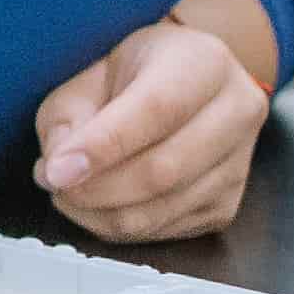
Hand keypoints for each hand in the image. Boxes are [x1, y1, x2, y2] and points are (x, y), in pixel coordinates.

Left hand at [34, 18, 267, 239]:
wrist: (184, 84)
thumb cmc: (136, 74)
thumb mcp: (90, 74)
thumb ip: (67, 118)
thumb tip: (58, 172)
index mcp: (205, 63)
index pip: (156, 110)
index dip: (102, 146)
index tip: (57, 170)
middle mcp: (236, 111)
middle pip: (163, 170)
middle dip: (95, 189)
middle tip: (55, 184)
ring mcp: (239, 163)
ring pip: (161, 209)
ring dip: (101, 213)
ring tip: (70, 192)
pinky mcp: (227, 204)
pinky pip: (166, 230)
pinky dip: (120, 226)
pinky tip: (99, 204)